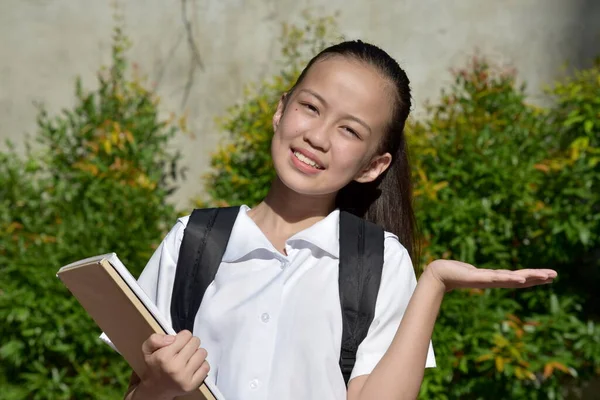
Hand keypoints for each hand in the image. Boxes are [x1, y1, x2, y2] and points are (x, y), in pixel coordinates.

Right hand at [135, 330, 209, 399]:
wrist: (155, 389)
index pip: (186, 335)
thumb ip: (155, 339)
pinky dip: (201, 364)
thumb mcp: (147, 349)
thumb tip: (172, 338)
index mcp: (163, 357)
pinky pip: (206, 367)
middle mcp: (174, 367)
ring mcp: (184, 377)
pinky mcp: (192, 385)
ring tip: (188, 357)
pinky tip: (192, 366)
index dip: (182, 336)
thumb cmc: (155, 365)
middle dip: (190, 343)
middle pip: (195, 342)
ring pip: (202, 353)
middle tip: (184, 349)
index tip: (178, 342)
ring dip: (197, 353)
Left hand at [425, 259, 556, 291]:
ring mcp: (487, 280)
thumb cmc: (454, 272)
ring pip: (512, 279)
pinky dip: (508, 279)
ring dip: (529, 278)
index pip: (518, 277)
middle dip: (537, 278)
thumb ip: (479, 273)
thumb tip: (481, 272)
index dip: (533, 277)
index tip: (549, 275)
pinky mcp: (478, 278)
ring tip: (544, 276)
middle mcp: (493, 281)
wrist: (439, 274)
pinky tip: (519, 279)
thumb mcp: (472, 272)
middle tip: (555, 275)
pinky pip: (496, 278)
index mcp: (494, 278)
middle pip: (520, 279)